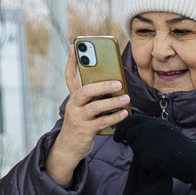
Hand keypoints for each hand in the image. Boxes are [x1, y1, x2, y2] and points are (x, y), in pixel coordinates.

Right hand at [44, 57, 131, 185]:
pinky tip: (125, 113)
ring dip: (112, 102)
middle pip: (84, 91)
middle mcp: (73, 105)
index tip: (74, 47)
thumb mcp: (84, 108)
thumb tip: (116, 83)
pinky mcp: (85, 130)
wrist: (69, 147)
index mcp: (74, 97)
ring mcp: (78, 118)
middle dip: (101, 85)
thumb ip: (95, 96)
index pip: (70, 76)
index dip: (72, 62)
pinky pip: (101, 122)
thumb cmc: (82, 123)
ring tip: (126, 98)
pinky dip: (114, 117)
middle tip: (118, 83)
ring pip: (95, 107)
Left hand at [119, 115, 195, 190]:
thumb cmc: (184, 149)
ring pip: (136, 147)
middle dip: (128, 139)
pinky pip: (143, 160)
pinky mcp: (149, 153)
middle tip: (124, 143)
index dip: (123, 127)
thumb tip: (135, 132)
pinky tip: (162, 164)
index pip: (133, 120)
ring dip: (143, 154)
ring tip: (159, 156)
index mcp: (157, 122)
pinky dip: (150, 165)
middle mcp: (152, 128)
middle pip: (130, 133)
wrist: (195, 161)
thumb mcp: (168, 133)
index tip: (118, 134)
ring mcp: (150, 140)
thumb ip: (153, 130)